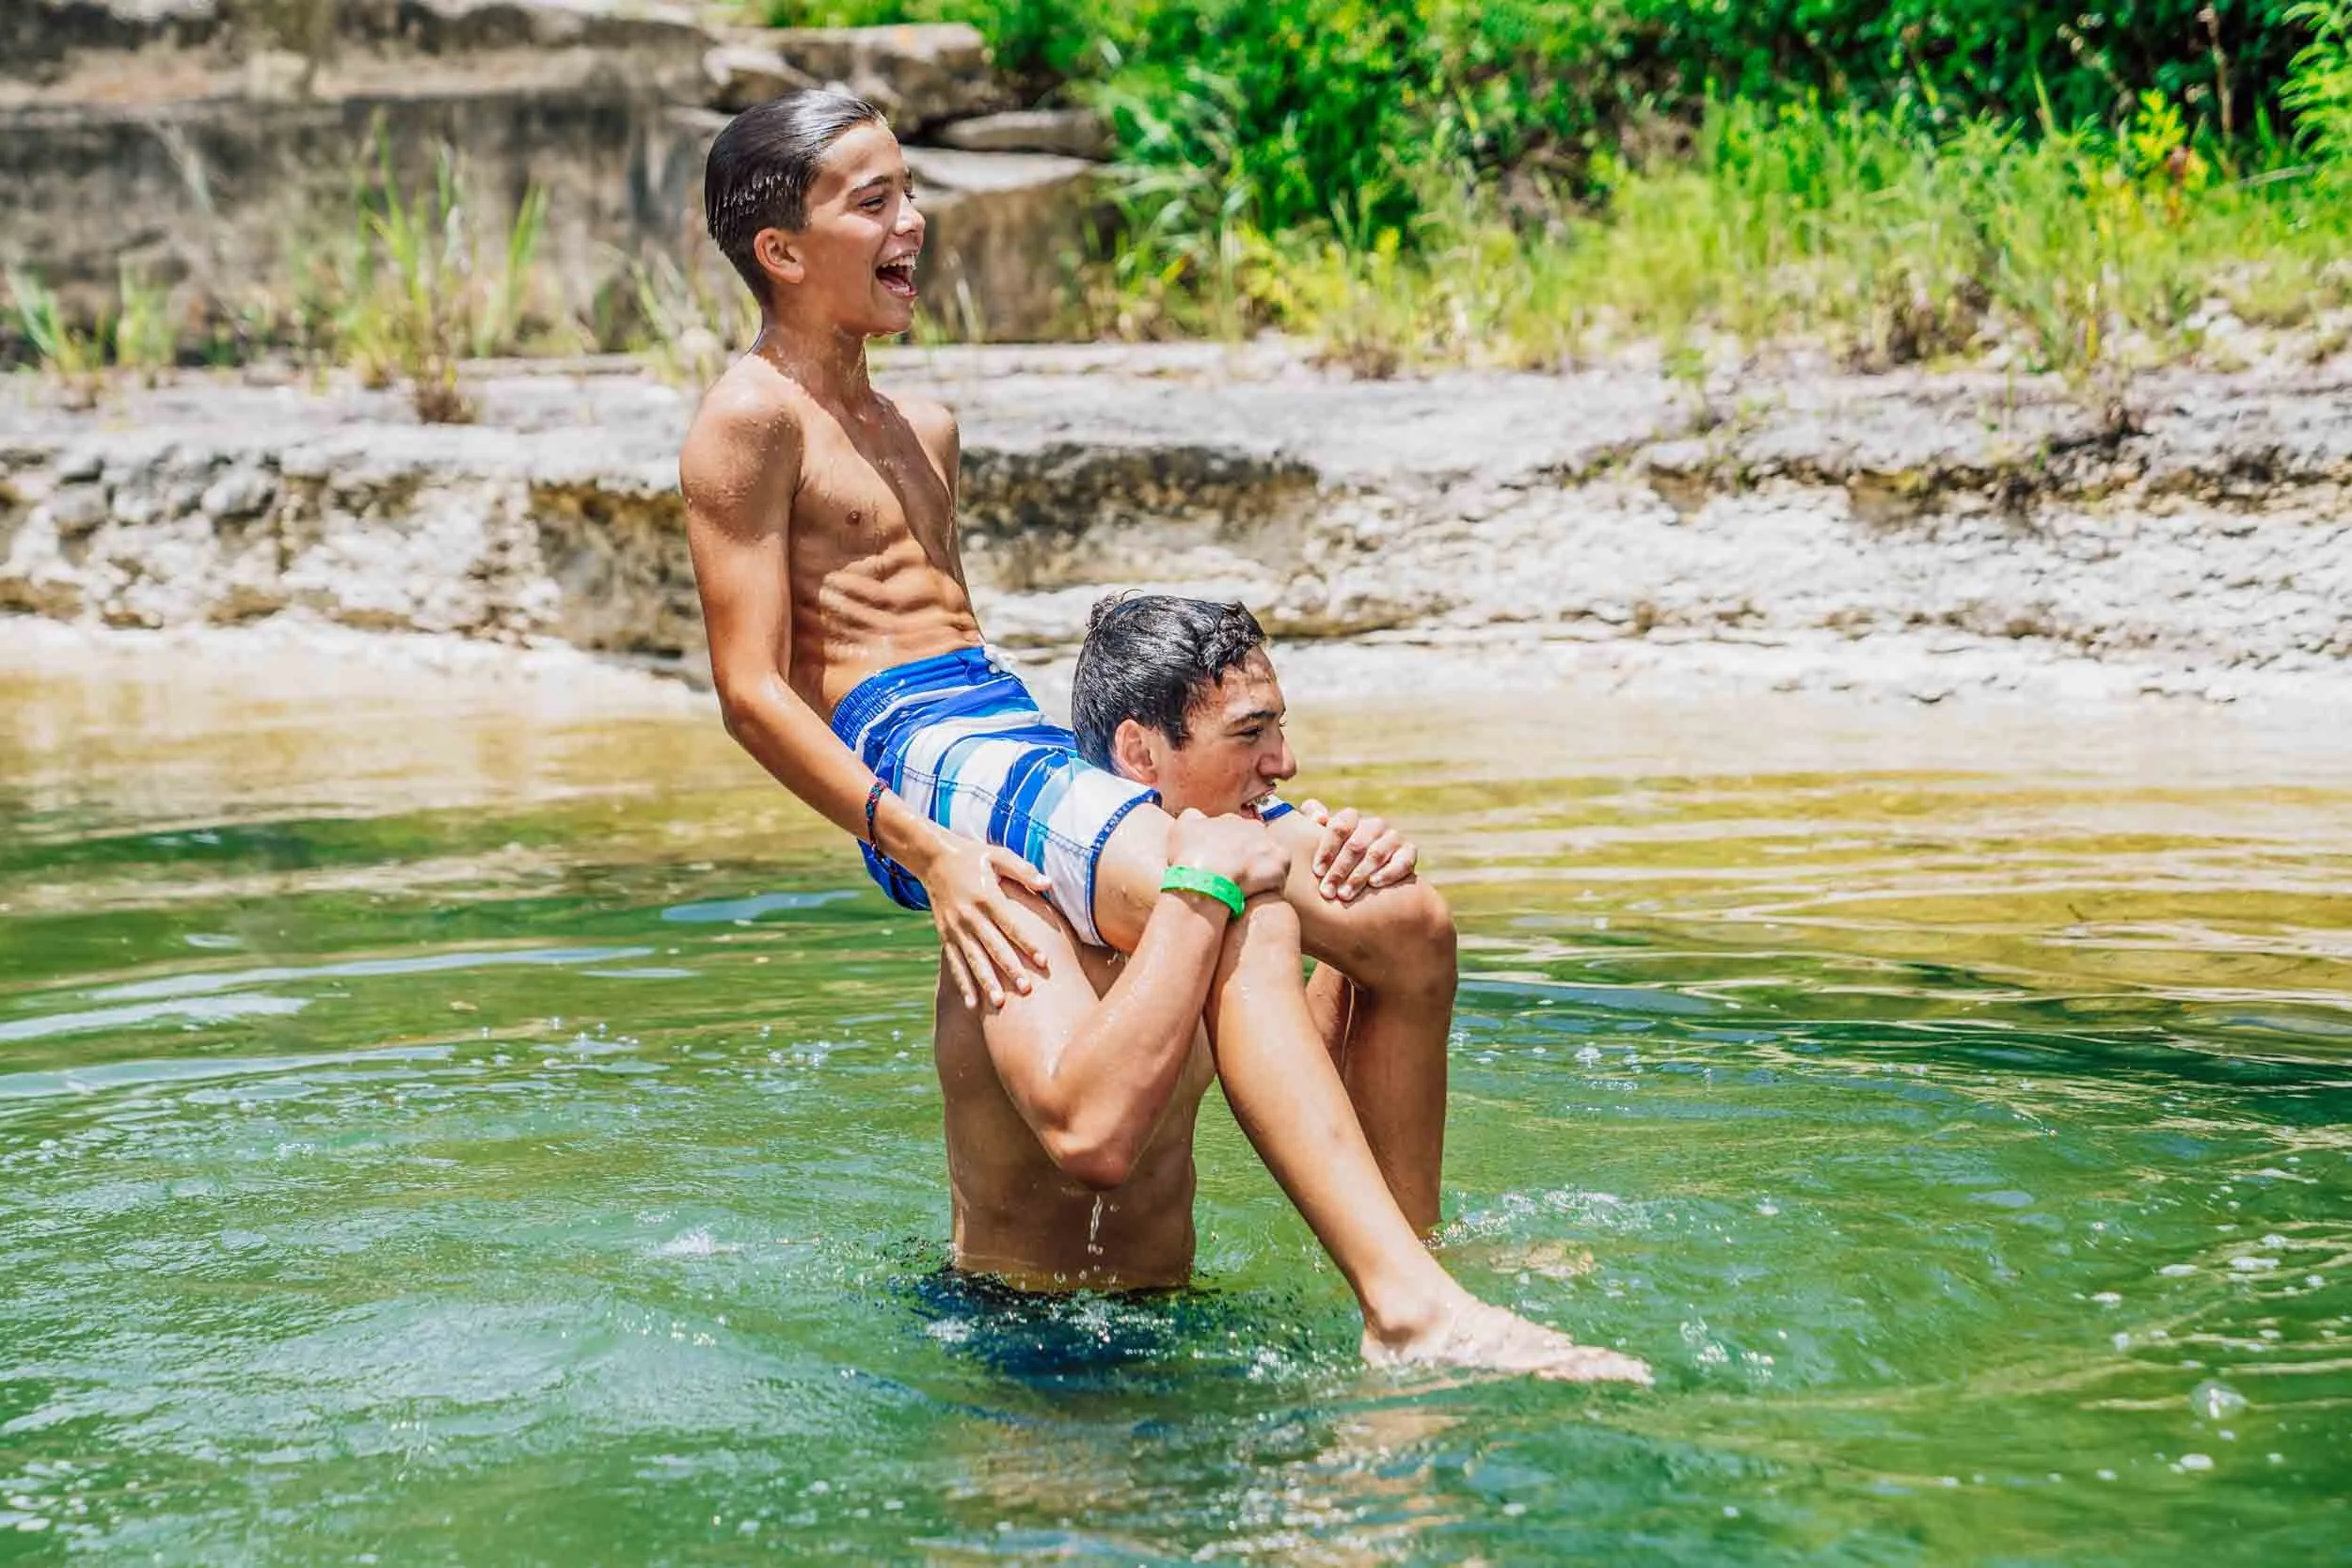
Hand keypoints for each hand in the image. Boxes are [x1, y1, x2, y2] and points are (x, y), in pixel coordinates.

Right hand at [916, 835, 1055, 1009]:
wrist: (933, 858)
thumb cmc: (973, 856)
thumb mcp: (998, 856)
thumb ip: (1023, 870)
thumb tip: (1048, 883)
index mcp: (986, 897)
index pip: (1010, 924)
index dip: (1027, 943)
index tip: (1044, 961)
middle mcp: (970, 916)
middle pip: (992, 947)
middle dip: (1009, 969)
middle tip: (1026, 990)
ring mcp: (956, 928)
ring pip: (973, 960)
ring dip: (985, 982)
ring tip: (999, 1004)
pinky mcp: (946, 936)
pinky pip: (955, 964)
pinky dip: (963, 984)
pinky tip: (973, 1004)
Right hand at [1165, 808, 1291, 900]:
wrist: (1205, 879)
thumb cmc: (1189, 857)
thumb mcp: (1181, 828)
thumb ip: (1192, 818)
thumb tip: (1197, 817)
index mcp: (1230, 820)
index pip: (1234, 832)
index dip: (1228, 849)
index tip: (1222, 863)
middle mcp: (1253, 826)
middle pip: (1253, 842)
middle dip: (1246, 856)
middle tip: (1235, 876)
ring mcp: (1268, 843)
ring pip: (1268, 857)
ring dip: (1260, 869)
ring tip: (1247, 888)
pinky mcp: (1281, 861)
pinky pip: (1280, 872)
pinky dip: (1271, 883)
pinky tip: (1258, 892)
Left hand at [1299, 799, 1415, 903]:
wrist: (1368, 879)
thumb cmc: (1334, 856)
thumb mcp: (1318, 838)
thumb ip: (1311, 818)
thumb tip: (1319, 817)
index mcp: (1352, 818)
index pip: (1340, 826)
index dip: (1327, 849)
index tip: (1317, 871)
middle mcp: (1374, 825)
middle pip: (1356, 844)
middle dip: (1339, 869)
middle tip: (1327, 891)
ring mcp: (1393, 838)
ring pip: (1376, 853)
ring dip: (1359, 875)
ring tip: (1344, 894)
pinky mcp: (1409, 853)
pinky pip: (1403, 861)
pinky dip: (1388, 872)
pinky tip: (1373, 884)